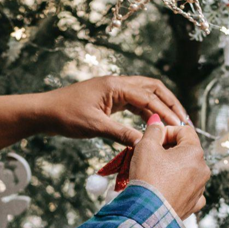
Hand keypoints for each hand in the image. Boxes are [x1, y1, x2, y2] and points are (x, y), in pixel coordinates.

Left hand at [38, 75, 186, 145]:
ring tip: (174, 123)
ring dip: (160, 107)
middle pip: (153, 88)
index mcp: (115, 85)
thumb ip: (121, 134)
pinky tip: (153, 125)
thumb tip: (146, 143)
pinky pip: (135, 103)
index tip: (179, 126)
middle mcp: (118, 84)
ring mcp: (114, 91)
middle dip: (170, 103)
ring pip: (145, 94)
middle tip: (184, 121)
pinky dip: (147, 112)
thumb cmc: (65, 116)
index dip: (166, 112)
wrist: (44, 112)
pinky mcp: (110, 100)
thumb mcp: (95, 127)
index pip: (148, 96)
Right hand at [129, 117, 209, 219]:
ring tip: (154, 172)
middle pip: (187, 150)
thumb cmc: (148, 177)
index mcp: (195, 152)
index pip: (185, 130)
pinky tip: (166, 187)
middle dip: (169, 149)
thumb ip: (154, 129)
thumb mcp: (146, 146)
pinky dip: (179, 186)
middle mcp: (203, 169)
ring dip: (173, 167)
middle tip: (151, 154)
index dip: (167, 131)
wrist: (147, 214)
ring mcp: (200, 188)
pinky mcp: (194, 204)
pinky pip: (189, 189)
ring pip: (188, 170)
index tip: (153, 139)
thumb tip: (157, 121)